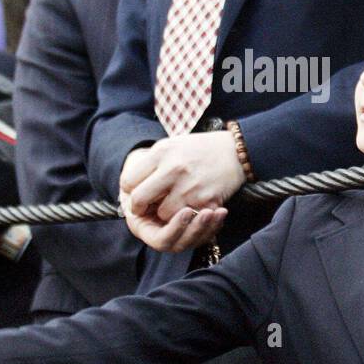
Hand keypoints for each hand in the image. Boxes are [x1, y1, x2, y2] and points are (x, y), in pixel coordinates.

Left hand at [118, 133, 242, 251]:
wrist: (235, 152)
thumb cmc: (198, 149)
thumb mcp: (170, 145)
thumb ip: (149, 164)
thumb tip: (129, 187)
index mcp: (162, 152)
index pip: (128, 181)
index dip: (129, 190)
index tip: (136, 193)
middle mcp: (174, 169)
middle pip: (140, 200)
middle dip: (139, 207)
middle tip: (145, 208)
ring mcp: (191, 186)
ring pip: (162, 214)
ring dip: (165, 213)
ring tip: (174, 203)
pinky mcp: (207, 201)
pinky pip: (185, 218)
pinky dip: (186, 216)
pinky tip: (190, 205)